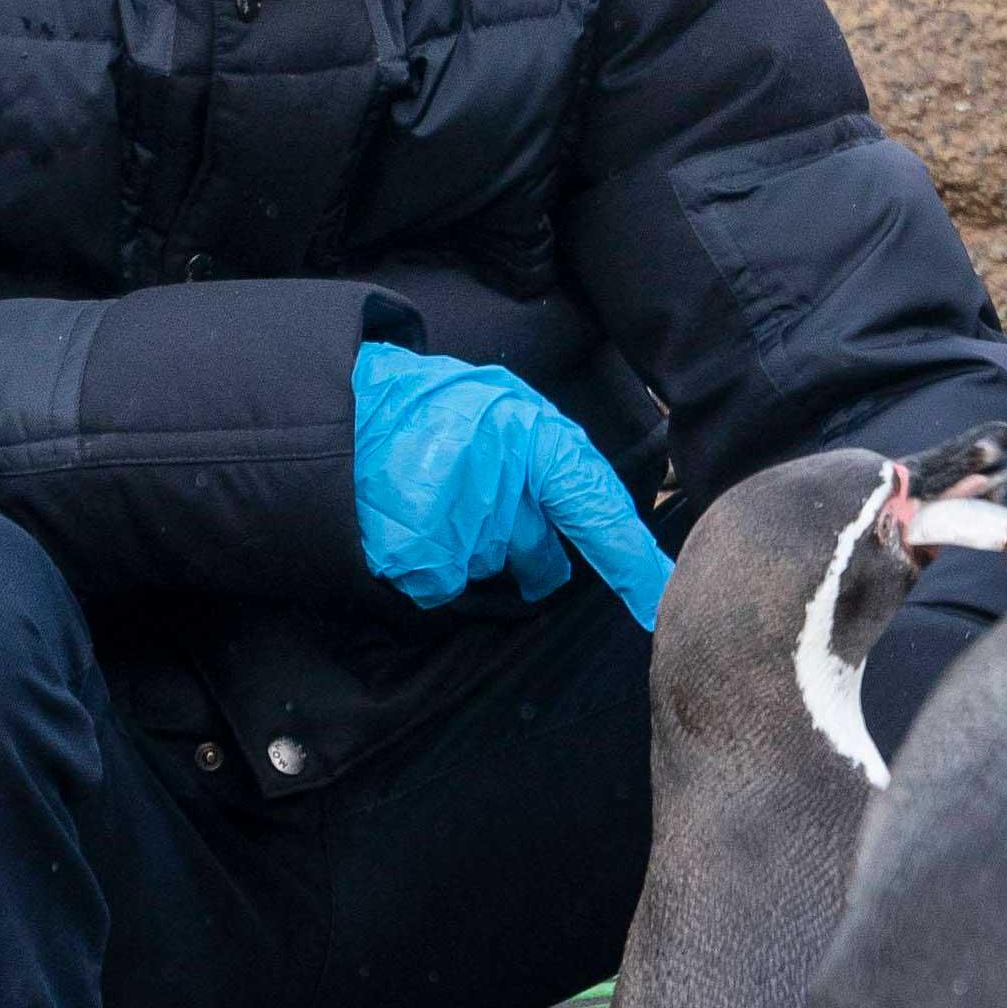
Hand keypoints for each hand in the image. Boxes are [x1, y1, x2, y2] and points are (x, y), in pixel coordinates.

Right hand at [349, 343, 671, 629]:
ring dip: (473, 543)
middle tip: (488, 507)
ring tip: (434, 497)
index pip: (595, 509)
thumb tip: (590, 517)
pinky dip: (434, 563)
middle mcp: (501, 485)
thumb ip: (550, 459)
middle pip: (540, 551)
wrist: (346, 410)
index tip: (660, 600)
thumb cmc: (436, 408)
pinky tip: (412, 522)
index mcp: (533, 435)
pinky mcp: (419, 561)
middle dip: (532, 551)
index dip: (631, 562)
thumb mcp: (506, 407)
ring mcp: (459, 528)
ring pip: (491, 565)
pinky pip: (448, 584)